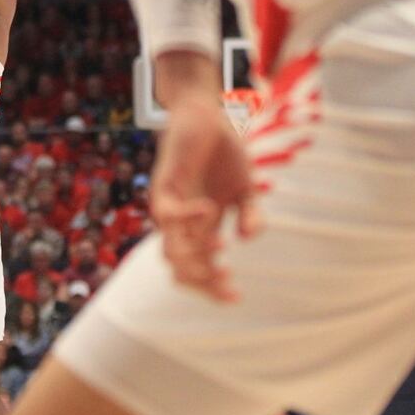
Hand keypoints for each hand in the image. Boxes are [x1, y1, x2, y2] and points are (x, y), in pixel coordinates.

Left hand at [151, 94, 262, 301]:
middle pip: (182, 270)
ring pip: (170, 251)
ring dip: (194, 257)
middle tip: (228, 281)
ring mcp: (170, 208)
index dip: (214, 288)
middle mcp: (182, 225)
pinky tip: (209, 208)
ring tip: (221, 247)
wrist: (207, 117)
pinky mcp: (163, 188)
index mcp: (201, 230)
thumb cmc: (223, 154)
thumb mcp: (246, 190)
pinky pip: (167, 215)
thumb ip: (251, 216)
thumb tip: (247, 241)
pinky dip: (187, 218)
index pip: (201, 270)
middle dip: (204, 283)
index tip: (237, 297)